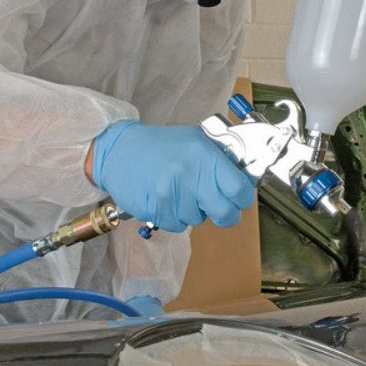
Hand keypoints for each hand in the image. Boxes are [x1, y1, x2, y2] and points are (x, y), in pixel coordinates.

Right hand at [90, 120, 255, 232]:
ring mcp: (171, 193)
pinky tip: (165, 199)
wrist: (119, 150)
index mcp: (205, 154)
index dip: (242, 198)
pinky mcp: (155, 208)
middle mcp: (190, 173)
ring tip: (179, 192)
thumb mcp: (195, 140)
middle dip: (224, 214)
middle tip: (215, 207)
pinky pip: (177, 225)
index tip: (238, 198)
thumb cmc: (160, 146)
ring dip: (192, 211)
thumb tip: (246, 177)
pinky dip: (174, 217)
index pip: (240, 189)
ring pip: (198, 220)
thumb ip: (220, 158)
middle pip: (225, 213)